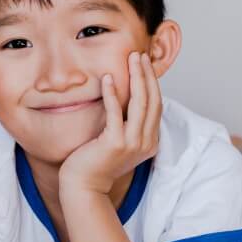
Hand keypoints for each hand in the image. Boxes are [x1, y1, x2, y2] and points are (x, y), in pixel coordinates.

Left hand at [59, 51, 161, 195]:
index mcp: (150, 141)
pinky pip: (116, 112)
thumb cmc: (98, 162)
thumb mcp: (120, 142)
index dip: (152, 82)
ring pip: (140, 103)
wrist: (85, 186)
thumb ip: (128, 125)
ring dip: (136, 77)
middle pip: (152, 100)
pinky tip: (107, 78)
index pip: (156, 105)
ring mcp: (132, 143)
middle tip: (140, 55)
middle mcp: (146, 142)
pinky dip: (113, 93)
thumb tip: (128, 99)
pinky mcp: (115, 143)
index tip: (144, 64)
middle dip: (147, 75)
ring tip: (131, 59)